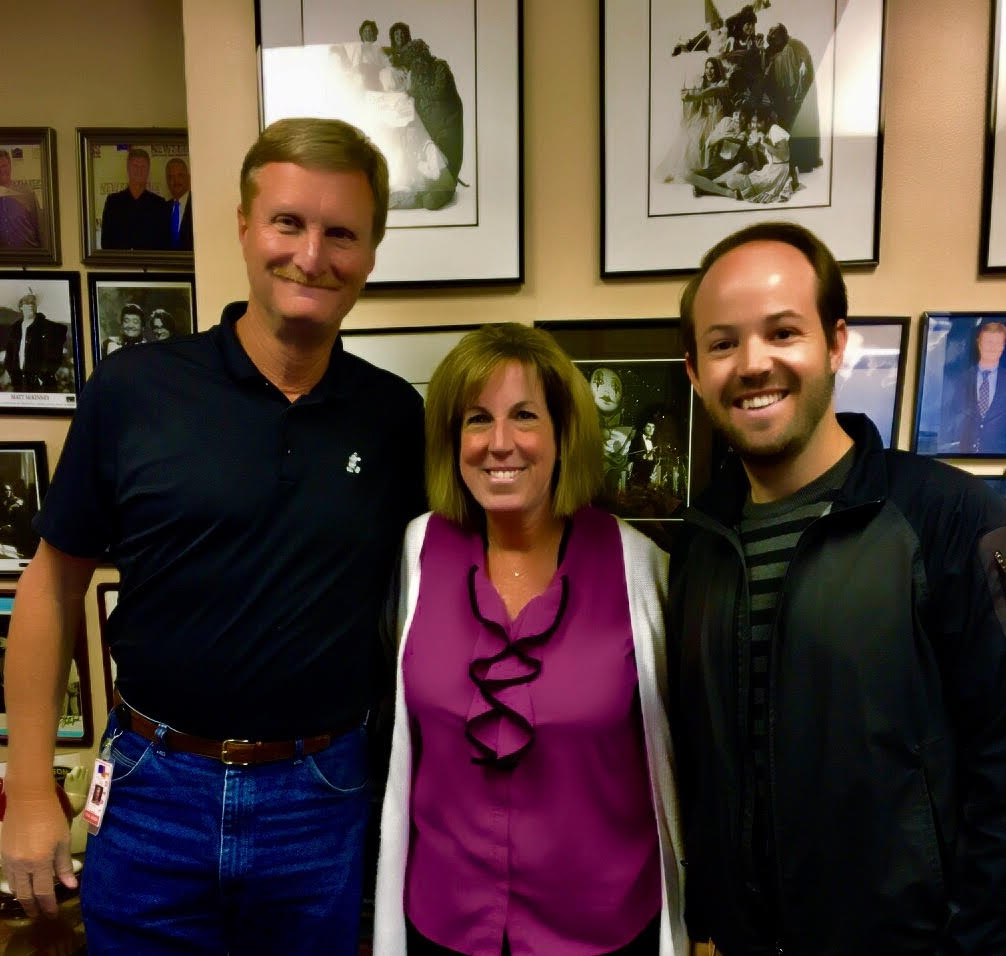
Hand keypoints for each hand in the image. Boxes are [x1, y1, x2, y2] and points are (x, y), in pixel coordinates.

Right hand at [1, 791, 76, 917]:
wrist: (28, 799)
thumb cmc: (52, 817)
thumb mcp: (63, 840)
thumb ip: (64, 865)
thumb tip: (70, 886)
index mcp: (40, 862)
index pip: (44, 892)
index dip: (48, 906)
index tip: (53, 914)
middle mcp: (22, 866)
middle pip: (26, 894)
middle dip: (33, 907)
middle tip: (39, 915)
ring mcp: (9, 861)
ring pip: (14, 887)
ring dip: (22, 898)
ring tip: (30, 904)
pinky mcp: (3, 855)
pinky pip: (7, 876)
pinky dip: (14, 885)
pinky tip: (20, 886)